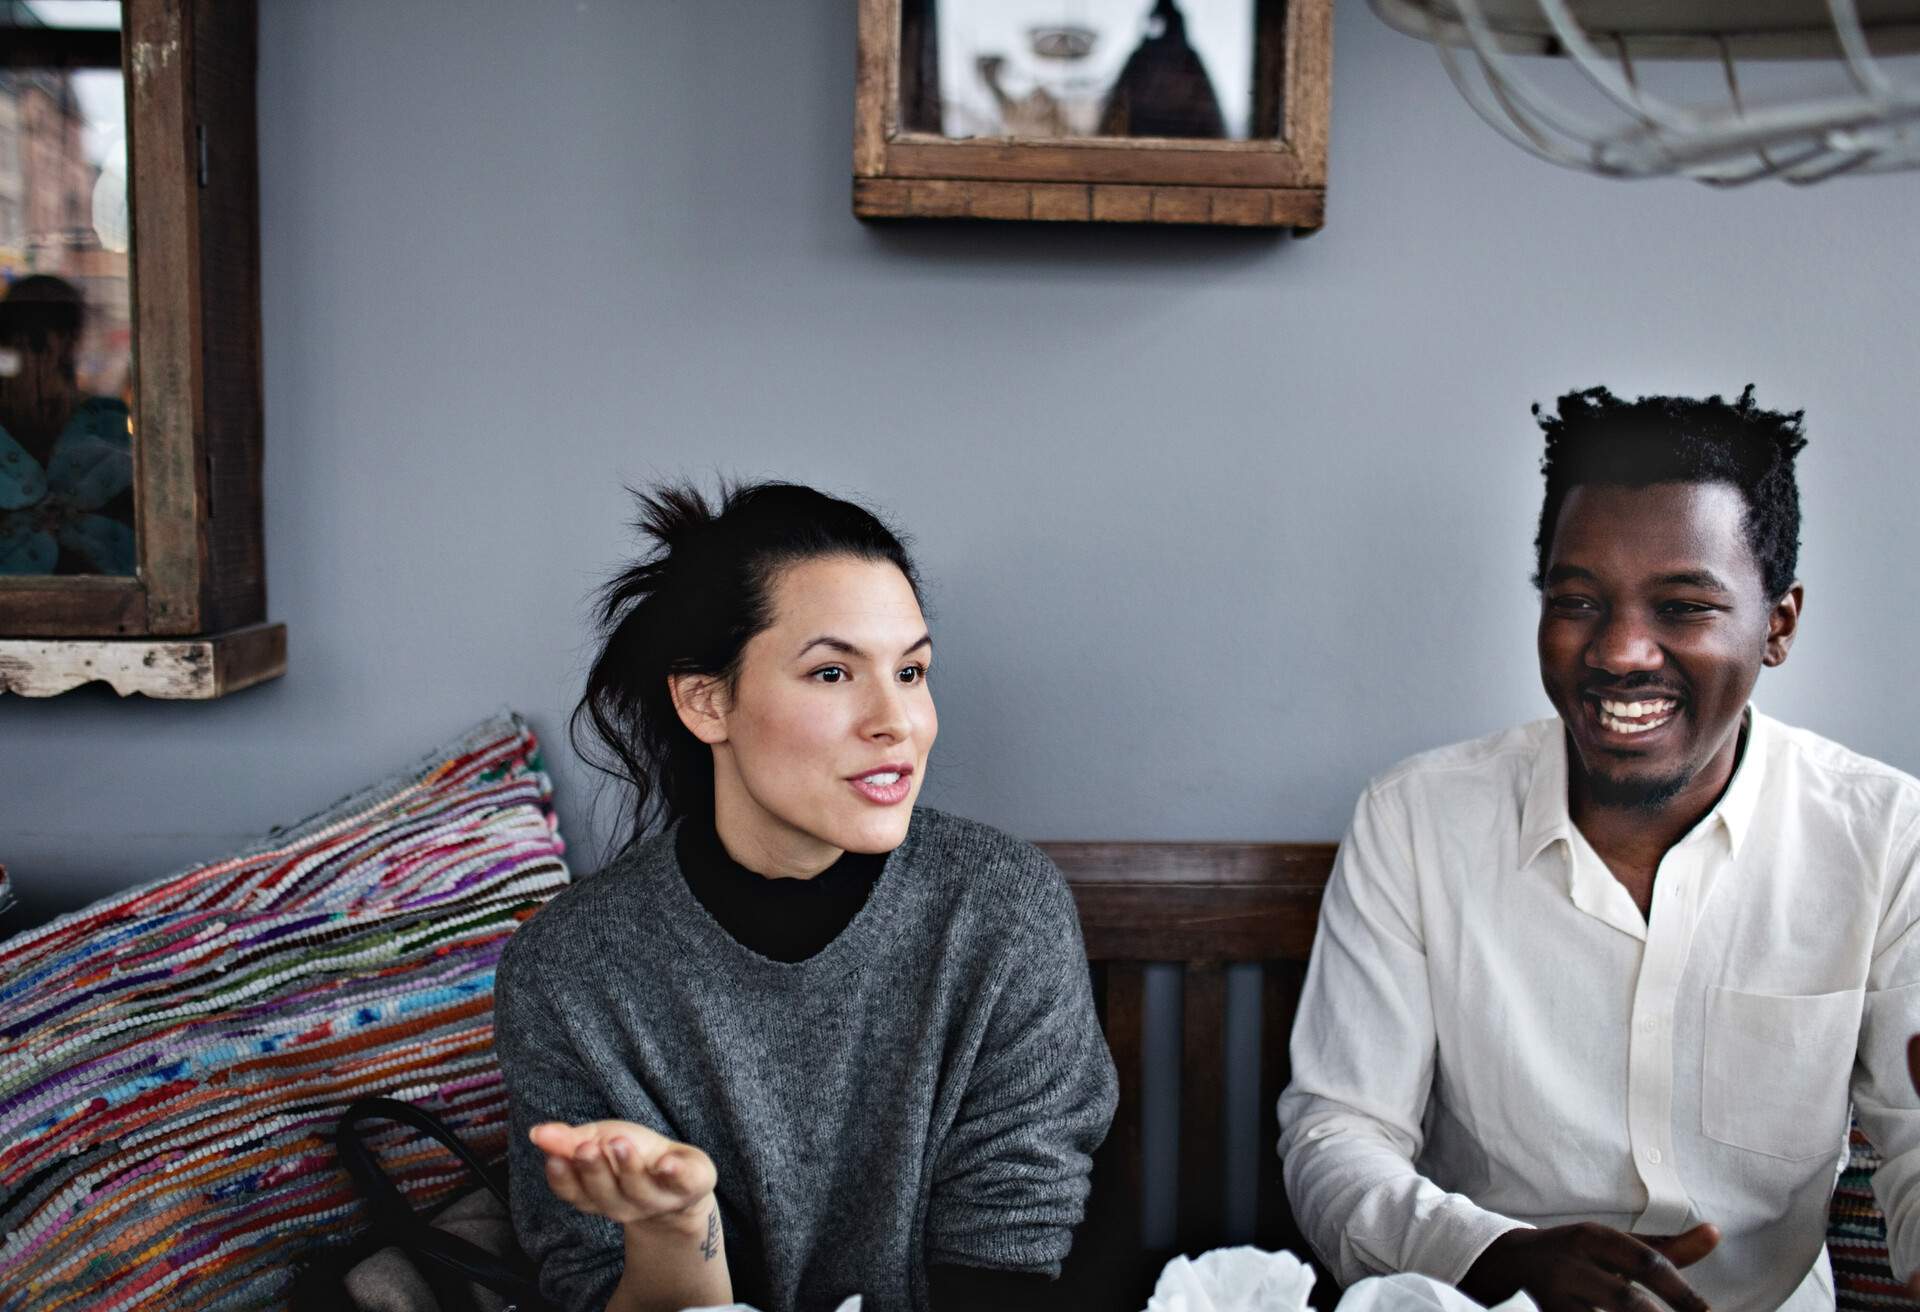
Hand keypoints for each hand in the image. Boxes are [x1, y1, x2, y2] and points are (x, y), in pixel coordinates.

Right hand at [529, 1119, 716, 1231]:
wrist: (680, 1177)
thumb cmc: (630, 1155)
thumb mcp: (597, 1140)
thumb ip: (568, 1140)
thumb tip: (536, 1132)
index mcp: (596, 1194)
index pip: (573, 1192)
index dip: (563, 1178)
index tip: (555, 1158)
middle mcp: (623, 1204)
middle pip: (603, 1193)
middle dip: (593, 1170)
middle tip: (587, 1147)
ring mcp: (656, 1200)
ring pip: (638, 1190)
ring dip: (628, 1167)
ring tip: (619, 1143)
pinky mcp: (688, 1188)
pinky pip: (682, 1184)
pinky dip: (675, 1173)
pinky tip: (668, 1162)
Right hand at [1459, 1221, 1718, 1310]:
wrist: (1516, 1260)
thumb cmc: (1583, 1254)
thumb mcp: (1618, 1244)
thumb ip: (1667, 1247)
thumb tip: (1716, 1232)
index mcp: (1592, 1237)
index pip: (1643, 1261)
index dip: (1680, 1290)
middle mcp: (1571, 1264)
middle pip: (1624, 1299)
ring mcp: (1555, 1297)